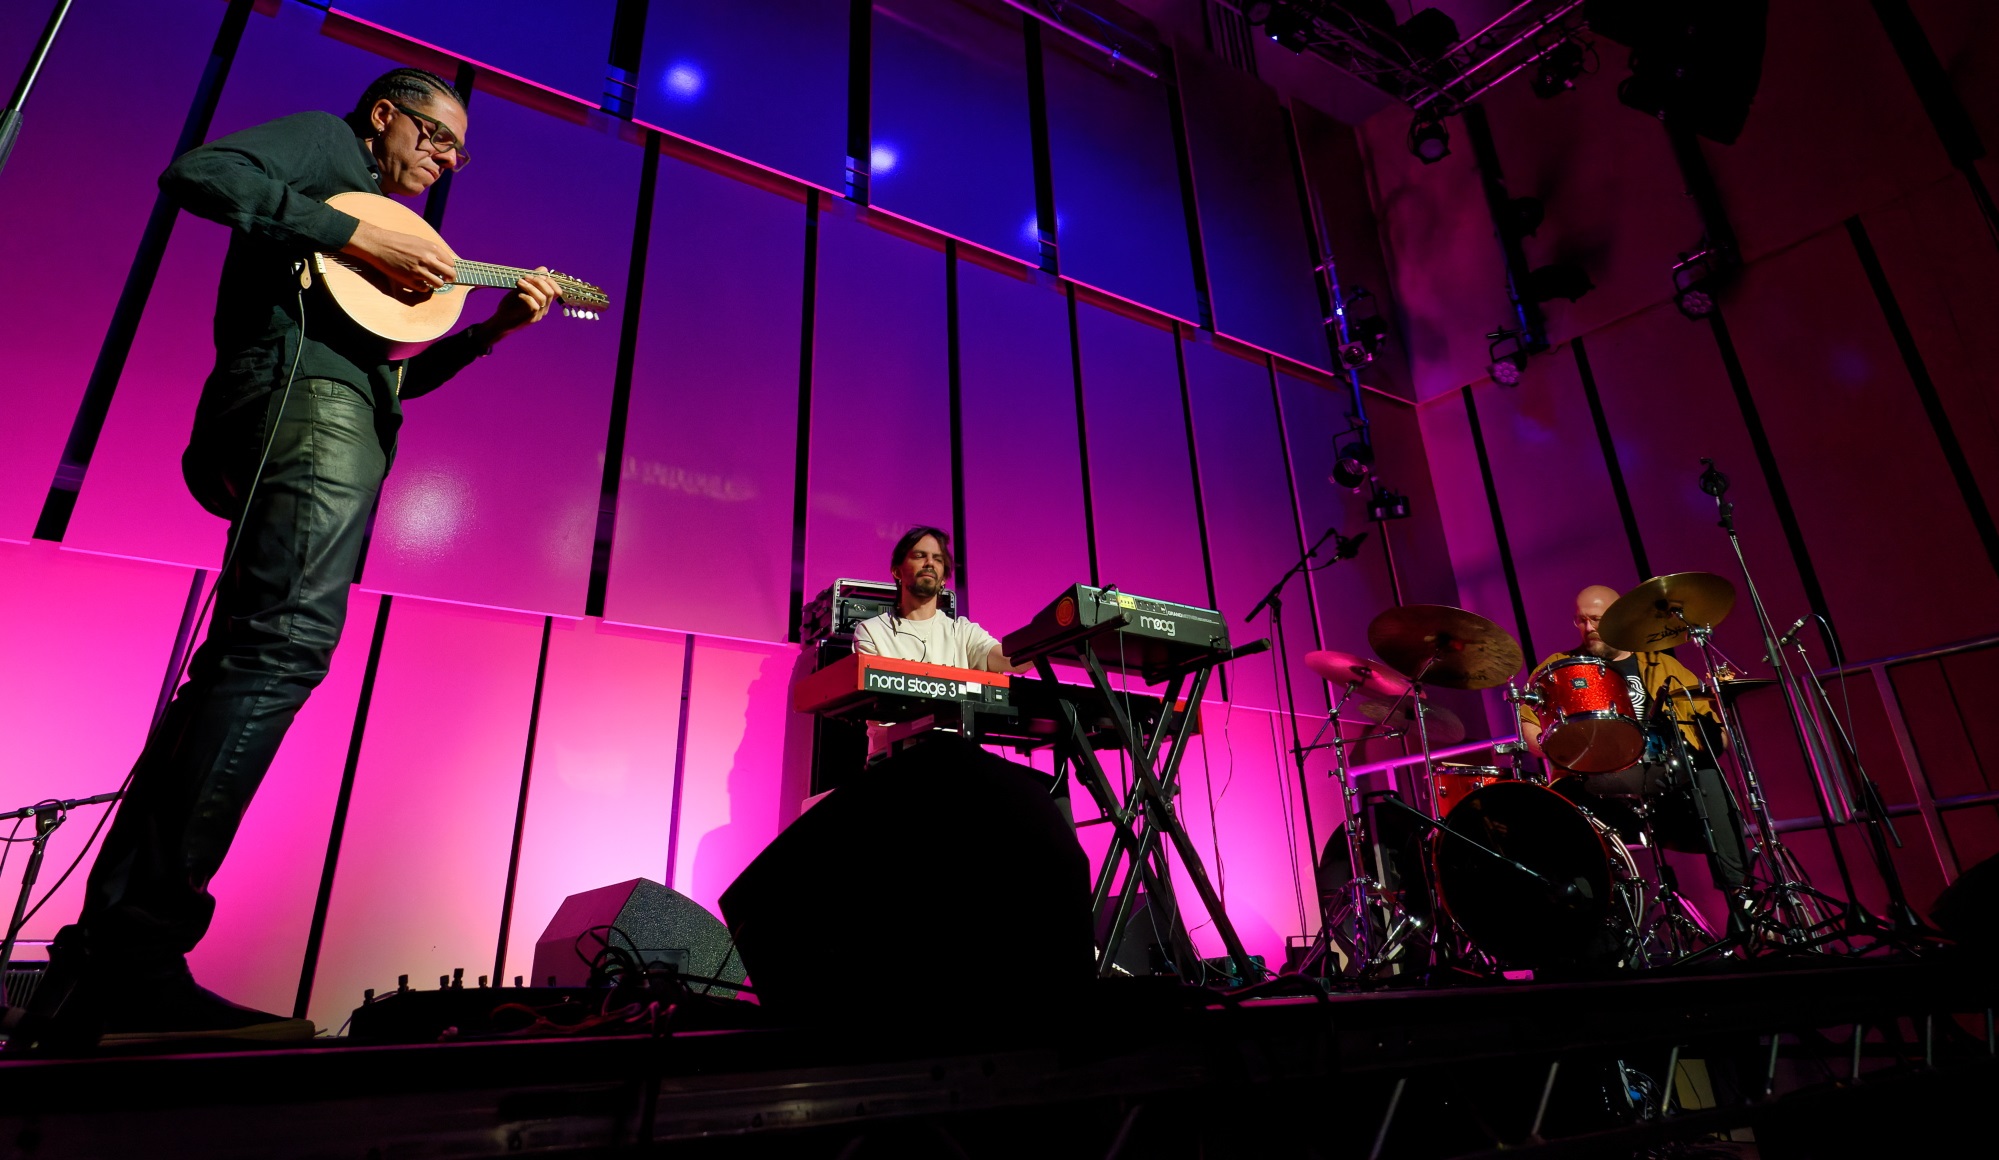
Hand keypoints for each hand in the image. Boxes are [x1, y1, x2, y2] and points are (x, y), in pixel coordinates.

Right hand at [342, 220, 456, 293]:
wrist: (379, 244)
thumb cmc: (398, 241)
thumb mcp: (419, 241)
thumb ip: (432, 250)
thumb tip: (443, 260)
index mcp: (432, 248)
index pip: (451, 263)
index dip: (449, 267)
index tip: (446, 269)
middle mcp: (428, 259)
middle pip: (450, 274)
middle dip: (449, 278)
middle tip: (446, 279)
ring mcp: (419, 271)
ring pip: (439, 284)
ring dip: (437, 283)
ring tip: (432, 280)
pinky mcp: (410, 279)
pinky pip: (424, 289)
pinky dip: (424, 287)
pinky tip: (420, 282)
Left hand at [481, 267, 560, 338]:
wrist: (501, 322)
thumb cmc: (511, 306)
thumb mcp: (521, 290)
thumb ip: (532, 281)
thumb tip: (543, 269)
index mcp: (544, 302)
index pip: (556, 291)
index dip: (548, 280)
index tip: (534, 275)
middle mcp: (544, 309)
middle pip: (551, 292)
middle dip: (539, 281)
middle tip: (526, 277)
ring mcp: (538, 315)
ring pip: (543, 298)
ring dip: (530, 287)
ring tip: (519, 282)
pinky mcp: (530, 318)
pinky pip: (534, 306)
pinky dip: (527, 297)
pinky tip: (519, 295)